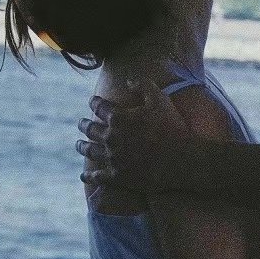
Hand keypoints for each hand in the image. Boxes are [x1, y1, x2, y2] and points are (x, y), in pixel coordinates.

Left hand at [77, 84, 193, 192]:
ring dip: (82, 147)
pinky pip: (96, 176)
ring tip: (79, 145)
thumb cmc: (171, 128)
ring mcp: (111, 158)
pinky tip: (84, 175)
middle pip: (90, 129)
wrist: (180, 161)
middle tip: (81, 123)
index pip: (99, 106)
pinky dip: (88, 175)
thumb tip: (128, 81)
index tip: (92, 101)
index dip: (94, 102)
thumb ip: (143, 85)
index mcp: (118, 118)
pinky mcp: (116, 177)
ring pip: (89, 151)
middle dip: (84, 124)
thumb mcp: (160, 100)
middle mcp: (110, 137)